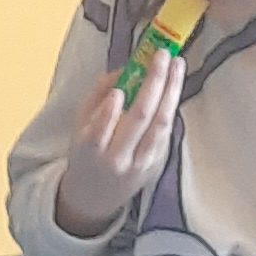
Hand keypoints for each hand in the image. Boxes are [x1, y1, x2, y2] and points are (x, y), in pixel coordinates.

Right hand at [50, 43, 182, 238]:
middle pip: (140, 119)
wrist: (94, 199)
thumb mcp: (78, 127)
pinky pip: (165, 132)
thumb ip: (97, 97)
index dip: (110, 111)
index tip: (119, 89)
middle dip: (153, 83)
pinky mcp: (155, 165)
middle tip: (161, 56)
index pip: (100, 131)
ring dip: (171, 91)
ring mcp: (140, 164)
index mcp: (90, 152)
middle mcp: (117, 161)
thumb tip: (124, 68)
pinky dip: (170, 107)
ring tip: (176, 64)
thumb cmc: (85, 156)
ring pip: (160, 125)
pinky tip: (174, 86)